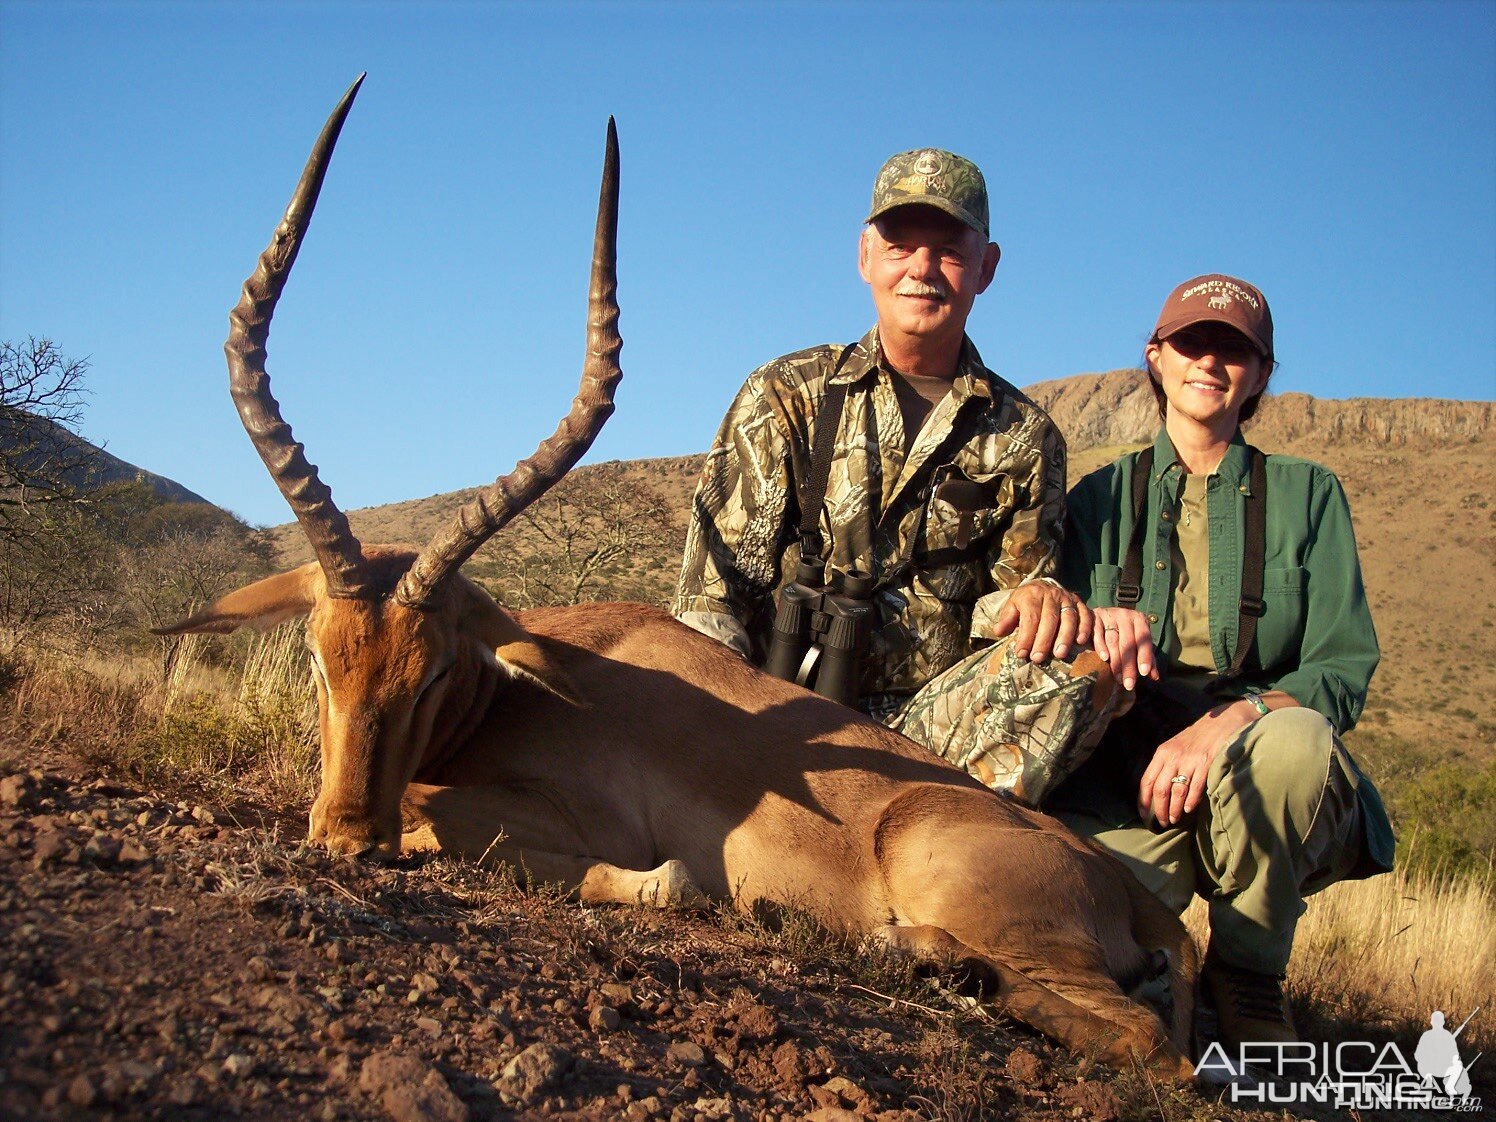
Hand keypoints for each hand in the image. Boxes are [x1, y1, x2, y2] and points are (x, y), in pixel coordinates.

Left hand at [991, 582, 1093, 662]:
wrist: (1042, 586)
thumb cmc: (1026, 602)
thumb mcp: (1012, 606)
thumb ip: (1006, 619)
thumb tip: (998, 632)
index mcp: (1032, 595)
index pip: (1030, 617)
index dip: (1026, 637)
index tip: (1021, 653)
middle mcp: (1052, 595)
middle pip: (1049, 619)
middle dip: (1043, 640)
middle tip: (1038, 658)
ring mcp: (1067, 598)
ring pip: (1069, 618)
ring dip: (1065, 637)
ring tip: (1059, 655)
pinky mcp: (1080, 602)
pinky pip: (1085, 615)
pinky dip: (1084, 628)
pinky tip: (1080, 642)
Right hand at [1091, 606, 1158, 691]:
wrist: (1103, 614)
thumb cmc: (1124, 631)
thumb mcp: (1137, 641)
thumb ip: (1146, 658)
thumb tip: (1154, 677)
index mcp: (1140, 620)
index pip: (1144, 640)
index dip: (1144, 656)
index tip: (1144, 674)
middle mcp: (1125, 615)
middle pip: (1128, 643)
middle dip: (1129, 665)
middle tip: (1128, 684)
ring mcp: (1109, 615)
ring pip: (1113, 640)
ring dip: (1115, 661)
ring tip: (1118, 678)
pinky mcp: (1094, 617)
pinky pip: (1097, 634)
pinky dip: (1100, 646)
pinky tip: (1104, 659)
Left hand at [1137, 700, 1258, 826]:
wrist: (1222, 720)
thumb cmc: (1198, 737)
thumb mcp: (1176, 746)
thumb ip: (1167, 764)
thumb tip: (1159, 791)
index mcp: (1162, 753)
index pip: (1146, 780)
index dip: (1144, 800)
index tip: (1144, 814)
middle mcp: (1173, 757)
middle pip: (1159, 789)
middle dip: (1159, 809)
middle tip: (1162, 822)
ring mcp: (1189, 760)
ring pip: (1176, 791)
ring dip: (1174, 809)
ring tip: (1174, 820)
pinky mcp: (1206, 762)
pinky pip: (1195, 786)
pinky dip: (1190, 800)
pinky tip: (1188, 809)